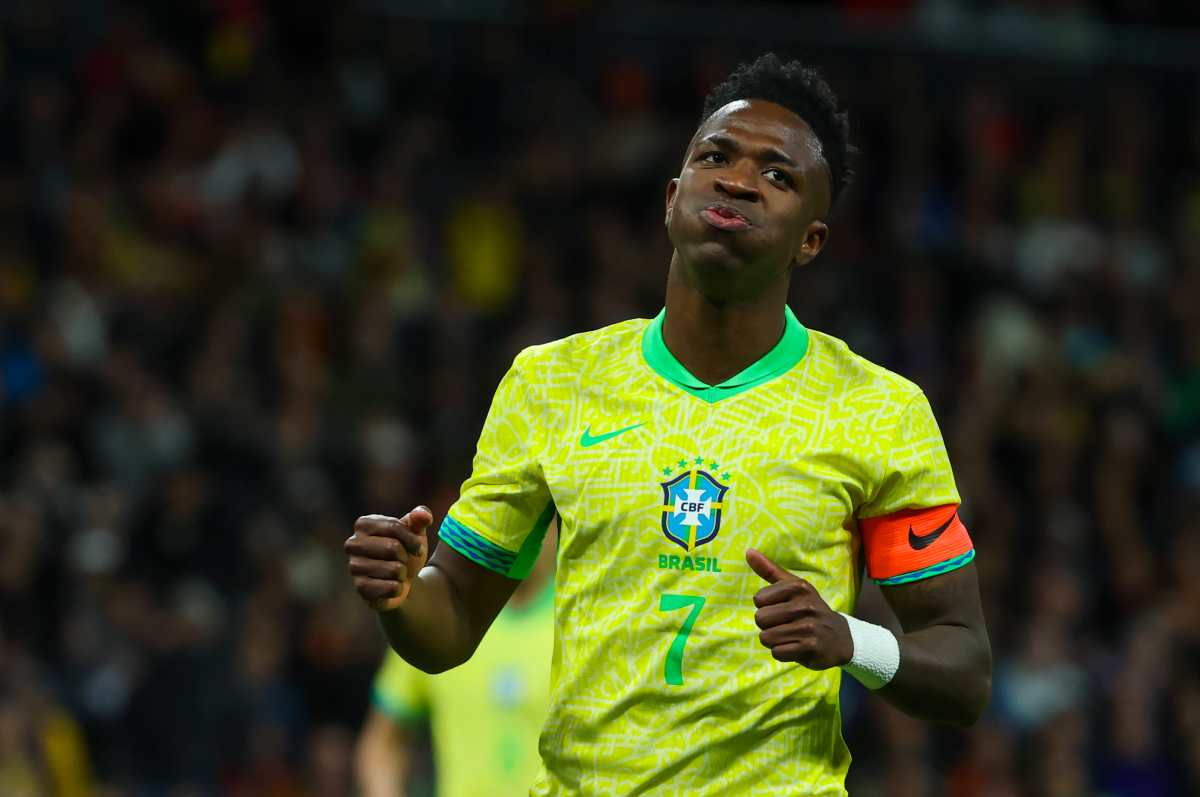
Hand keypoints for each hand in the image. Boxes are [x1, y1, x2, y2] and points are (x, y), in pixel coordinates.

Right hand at [345, 507, 432, 610]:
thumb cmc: (406, 550)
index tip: (417, 547)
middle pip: (392, 547)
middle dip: (405, 556)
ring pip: (394, 569)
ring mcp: (354, 567)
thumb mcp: (416, 531)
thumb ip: (421, 517)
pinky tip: (392, 585)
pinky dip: (399, 588)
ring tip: (396, 573)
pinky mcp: (360, 588)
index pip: (393, 527)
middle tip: (402, 560)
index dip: (412, 539)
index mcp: (363, 524)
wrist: (403, 580)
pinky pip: (391, 588)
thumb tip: (424, 515)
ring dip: (402, 573)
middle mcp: (353, 544)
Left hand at [746, 548, 852, 668]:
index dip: (765, 607)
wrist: (841, 637)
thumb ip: (769, 570)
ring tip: (789, 636)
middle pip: (760, 619)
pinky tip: (796, 647)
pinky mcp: (811, 647)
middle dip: (767, 625)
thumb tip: (748, 551)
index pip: (758, 599)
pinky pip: (777, 652)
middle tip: (785, 624)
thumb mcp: (794, 586)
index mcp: (799, 587)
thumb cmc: (809, 609)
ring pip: (766, 637)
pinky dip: (782, 652)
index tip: (781, 608)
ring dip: (773, 640)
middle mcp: (805, 605)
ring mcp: (809, 627)